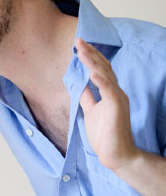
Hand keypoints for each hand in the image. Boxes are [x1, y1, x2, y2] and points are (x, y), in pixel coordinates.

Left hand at [76, 38, 139, 171]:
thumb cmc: (105, 135)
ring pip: (105, 75)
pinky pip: (109, 90)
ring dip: (92, 61)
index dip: (90, 57)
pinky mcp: (117, 107)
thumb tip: (79, 84)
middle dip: (90, 53)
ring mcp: (118, 98)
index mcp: (110, 92)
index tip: (78, 45)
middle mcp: (116, 92)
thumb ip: (87, 97)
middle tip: (78, 40)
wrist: (116, 155)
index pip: (100, 70)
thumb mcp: (91, 111)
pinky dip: (100, 80)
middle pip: (103, 67)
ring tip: (82, 49)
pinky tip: (91, 71)